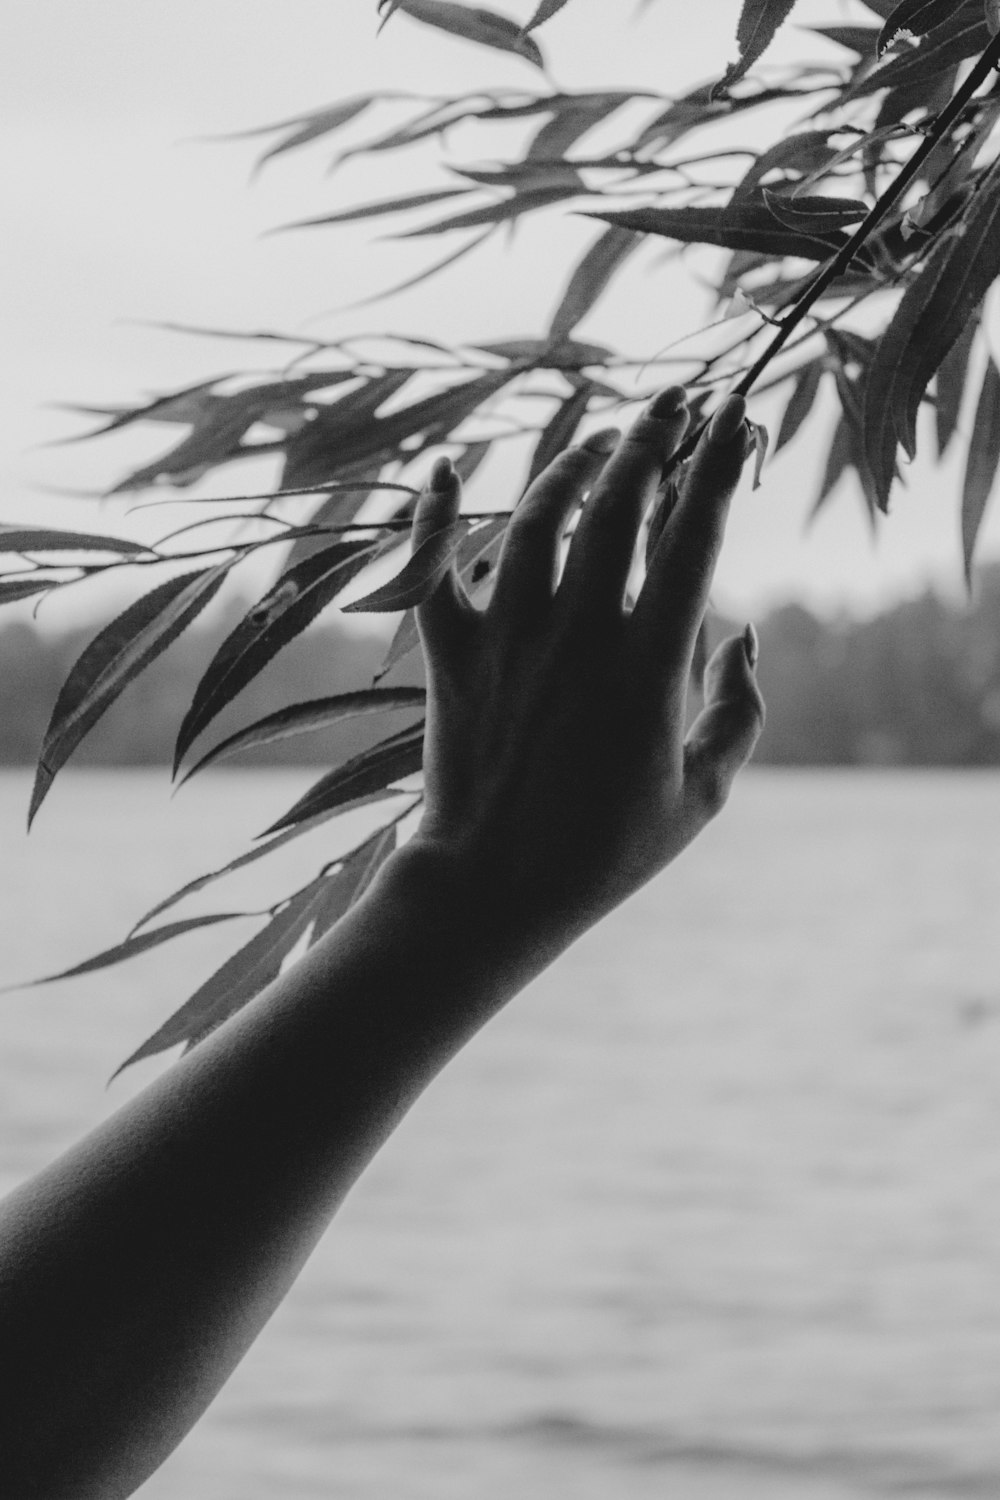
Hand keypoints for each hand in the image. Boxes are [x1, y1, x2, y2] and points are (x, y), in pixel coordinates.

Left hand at [406, 387, 764, 953]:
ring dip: (569, 467)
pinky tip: (438, 468)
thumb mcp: (702, 795)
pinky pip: (431, 573)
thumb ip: (738, 711)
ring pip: (535, 520)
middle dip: (650, 441)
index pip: (692, 538)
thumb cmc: (606, 850)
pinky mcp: (451, 657)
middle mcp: (577, 634)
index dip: (718, 469)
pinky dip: (429, 518)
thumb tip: (747, 634)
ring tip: (598, 438)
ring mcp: (507, 639)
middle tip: (671, 402)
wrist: (493, 888)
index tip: (735, 421)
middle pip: (616, 507)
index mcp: (649, 664)